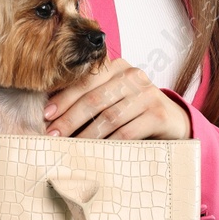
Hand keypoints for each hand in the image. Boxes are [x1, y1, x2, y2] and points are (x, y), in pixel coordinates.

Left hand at [43, 58, 191, 140]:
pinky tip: (95, 152)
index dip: (64, 98)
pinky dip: (108, 144)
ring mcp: (148, 93)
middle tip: (53, 135)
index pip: (85, 80)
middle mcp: (133, 75)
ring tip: (70, 146)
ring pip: (109, 116)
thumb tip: (50, 115)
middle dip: (70, 118)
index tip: (45, 115)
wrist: (173, 121)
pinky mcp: (158, 113)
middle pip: (94, 98)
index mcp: (117, 67)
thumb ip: (89, 98)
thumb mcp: (113, 97)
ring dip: (86, 134)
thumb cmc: (133, 111)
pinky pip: (127, 131)